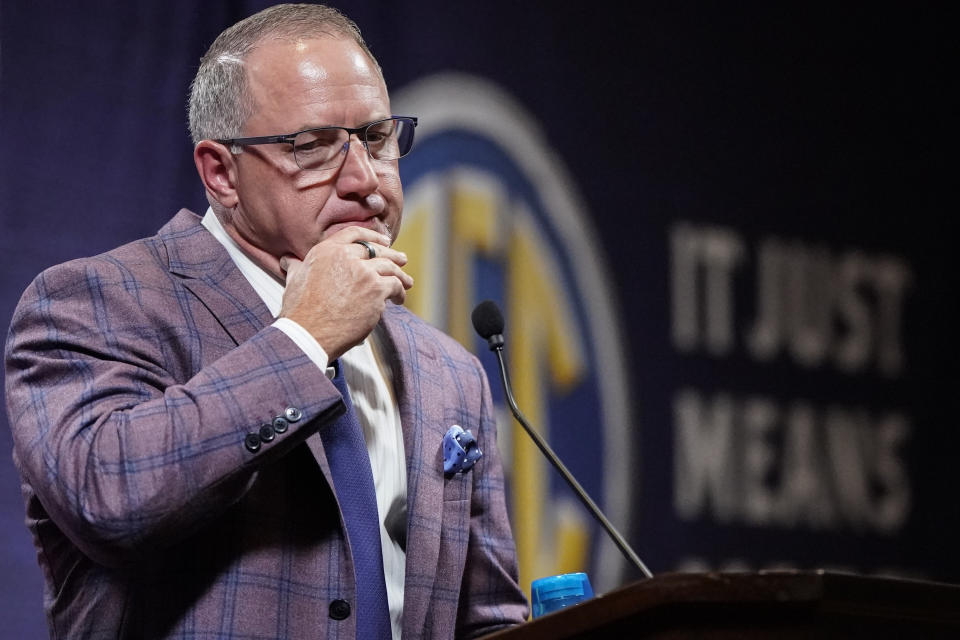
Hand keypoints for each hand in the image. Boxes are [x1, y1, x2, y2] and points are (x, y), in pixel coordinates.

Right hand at [279, 227, 413, 359]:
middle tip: (402, 260)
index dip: (373, 236)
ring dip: (401, 275)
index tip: (384, 242)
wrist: (308, 331)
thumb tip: (288, 260)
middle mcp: (347, 256)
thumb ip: (296, 267)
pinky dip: (400, 292)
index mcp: (327, 250)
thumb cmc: (299, 311)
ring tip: (407, 282)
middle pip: (377, 250)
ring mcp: (364, 272)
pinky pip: (395, 285)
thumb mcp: (294, 280)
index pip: (355, 234)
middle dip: (393, 255)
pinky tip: (399, 298)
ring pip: (390, 267)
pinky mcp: (376, 290)